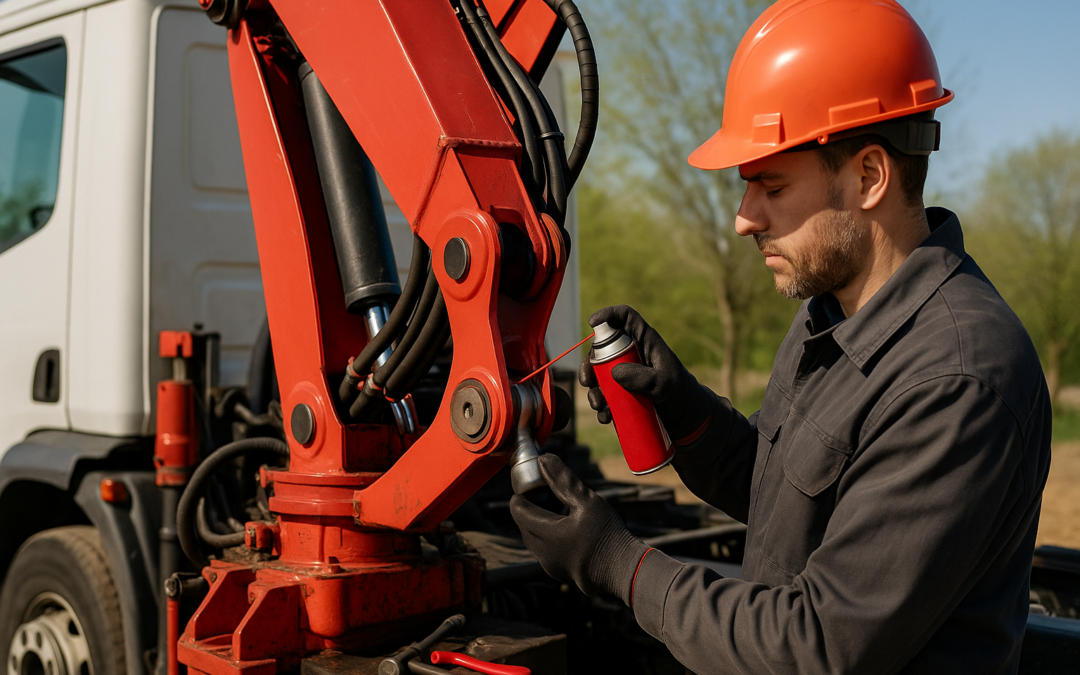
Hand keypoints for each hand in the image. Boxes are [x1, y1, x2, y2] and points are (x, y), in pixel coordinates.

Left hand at [510, 454, 648, 603]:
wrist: (625, 571)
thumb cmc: (607, 535)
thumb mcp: (586, 500)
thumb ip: (562, 479)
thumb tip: (543, 459)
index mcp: (544, 534)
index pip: (517, 509)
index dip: (523, 493)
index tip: (538, 484)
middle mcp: (542, 553)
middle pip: (523, 523)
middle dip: (531, 506)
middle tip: (547, 492)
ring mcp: (551, 566)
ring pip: (534, 538)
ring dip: (541, 522)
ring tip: (560, 509)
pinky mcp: (561, 573)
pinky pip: (546, 551)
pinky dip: (550, 537)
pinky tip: (570, 530)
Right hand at [578, 305, 716, 440]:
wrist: (688, 421)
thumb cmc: (682, 395)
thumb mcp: (665, 384)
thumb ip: (643, 377)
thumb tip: (614, 373)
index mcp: (645, 342)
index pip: (626, 318)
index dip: (609, 314)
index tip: (592, 323)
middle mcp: (632, 356)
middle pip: (602, 350)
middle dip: (589, 365)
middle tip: (587, 381)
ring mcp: (627, 375)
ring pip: (599, 376)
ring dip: (593, 391)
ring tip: (600, 406)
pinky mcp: (624, 394)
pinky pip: (605, 396)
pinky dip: (601, 407)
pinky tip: (606, 417)